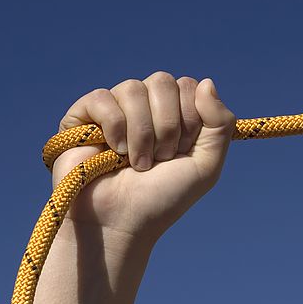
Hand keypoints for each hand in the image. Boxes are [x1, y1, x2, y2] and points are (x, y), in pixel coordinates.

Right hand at [52, 72, 235, 244]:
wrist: (121, 222)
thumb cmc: (162, 198)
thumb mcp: (206, 165)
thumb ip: (220, 123)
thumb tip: (207, 82)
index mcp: (173, 114)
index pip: (188, 86)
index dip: (189, 119)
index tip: (182, 151)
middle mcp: (144, 107)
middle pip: (162, 81)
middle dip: (167, 126)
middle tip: (160, 158)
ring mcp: (113, 109)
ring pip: (133, 88)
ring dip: (142, 133)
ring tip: (136, 162)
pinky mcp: (82, 116)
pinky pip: (103, 98)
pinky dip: (114, 128)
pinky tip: (111, 152)